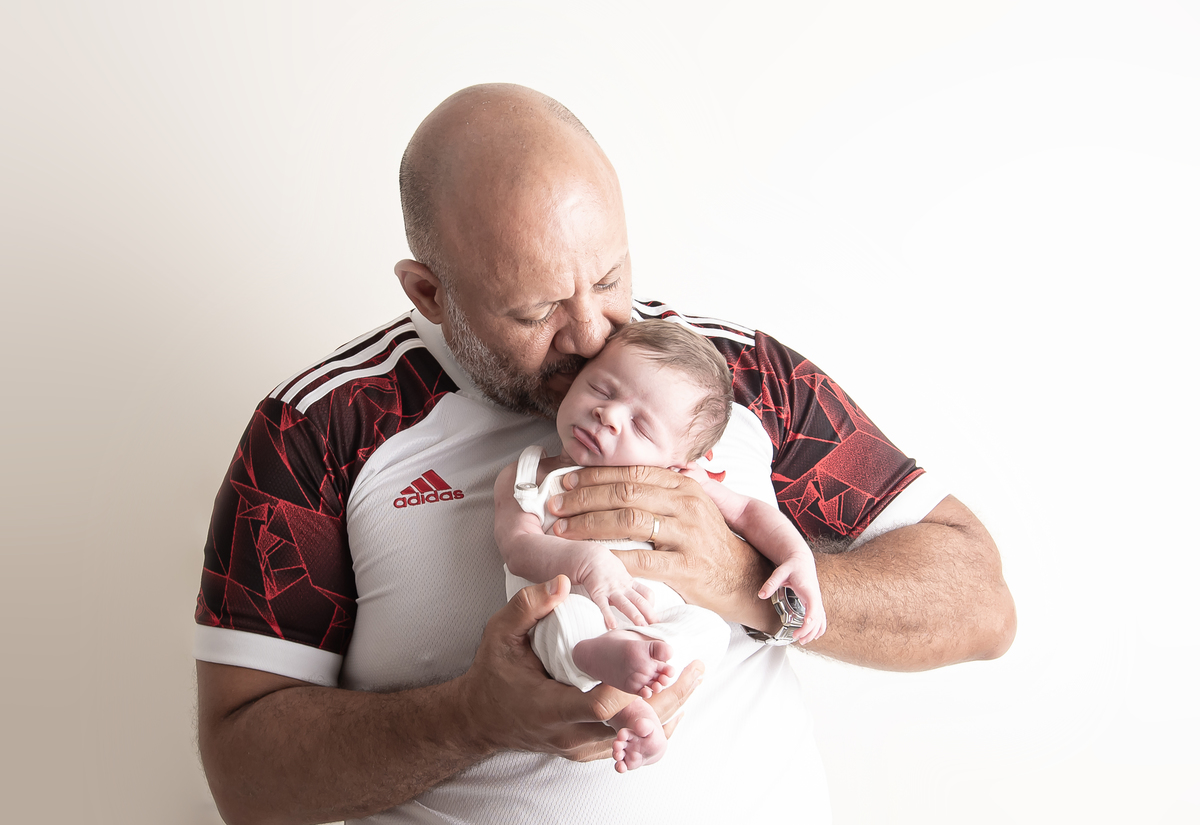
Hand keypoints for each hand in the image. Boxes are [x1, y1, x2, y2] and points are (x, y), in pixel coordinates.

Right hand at [459, 575, 702, 760]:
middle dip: (667, 699)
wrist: (481, 718)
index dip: (631, 687)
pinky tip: (672, 698)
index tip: (653, 662)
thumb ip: (529, 607)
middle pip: (631, 728)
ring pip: (637, 740)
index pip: (601, 706)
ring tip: (691, 678)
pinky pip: (631, 743)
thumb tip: (562, 583)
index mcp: (550, 707)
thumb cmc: (492, 673)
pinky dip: (654, 722)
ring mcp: (581, 748)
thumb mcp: (500, 634)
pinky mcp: (588, 750)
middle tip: (694, 668)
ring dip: (667, 711)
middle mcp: (570, 735)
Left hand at [548, 466, 776, 628]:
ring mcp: (687, 535)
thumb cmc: (709, 543)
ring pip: (628, 522)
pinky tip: (589, 559)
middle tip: (555, 504)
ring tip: (563, 530)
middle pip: (624, 493)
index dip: (595, 475)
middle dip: (584, 497)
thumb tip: (619, 477)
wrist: (744, 579)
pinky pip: (641, 560)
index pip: (632, 472)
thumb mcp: (692, 508)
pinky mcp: (686, 567)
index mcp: (683, 486)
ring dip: (589, 524)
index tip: (566, 480)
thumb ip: (662, 491)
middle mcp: (686, 504)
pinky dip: (611, 558)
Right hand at [577, 545, 657, 627]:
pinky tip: (612, 626)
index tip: (654, 616)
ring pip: (626, 604)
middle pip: (640, 601)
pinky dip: (608, 616)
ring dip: (635, 616)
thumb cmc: (605, 566)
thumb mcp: (621, 573)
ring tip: (641, 627)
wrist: (590, 556)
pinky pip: (604, 606)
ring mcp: (611, 590)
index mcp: (630, 583)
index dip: (652, 605)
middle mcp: (623, 587)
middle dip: (649, 614)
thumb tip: (634, 596)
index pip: (646, 593)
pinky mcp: (598, 593)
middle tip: (655, 626)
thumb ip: (627, 585)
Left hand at [760, 561, 827, 645]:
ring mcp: (816, 600)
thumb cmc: (792, 566)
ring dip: (813, 632)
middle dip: (807, 629)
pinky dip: (819, 628)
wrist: (801, 560)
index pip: (814, 604)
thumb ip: (771, 583)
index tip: (806, 623)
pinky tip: (814, 636)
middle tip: (795, 638)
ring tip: (802, 641)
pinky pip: (820, 618)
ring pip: (820, 620)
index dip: (811, 615)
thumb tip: (761, 594)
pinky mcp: (815, 602)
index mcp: (808, 589)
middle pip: (816, 617)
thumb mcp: (780, 572)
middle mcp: (815, 596)